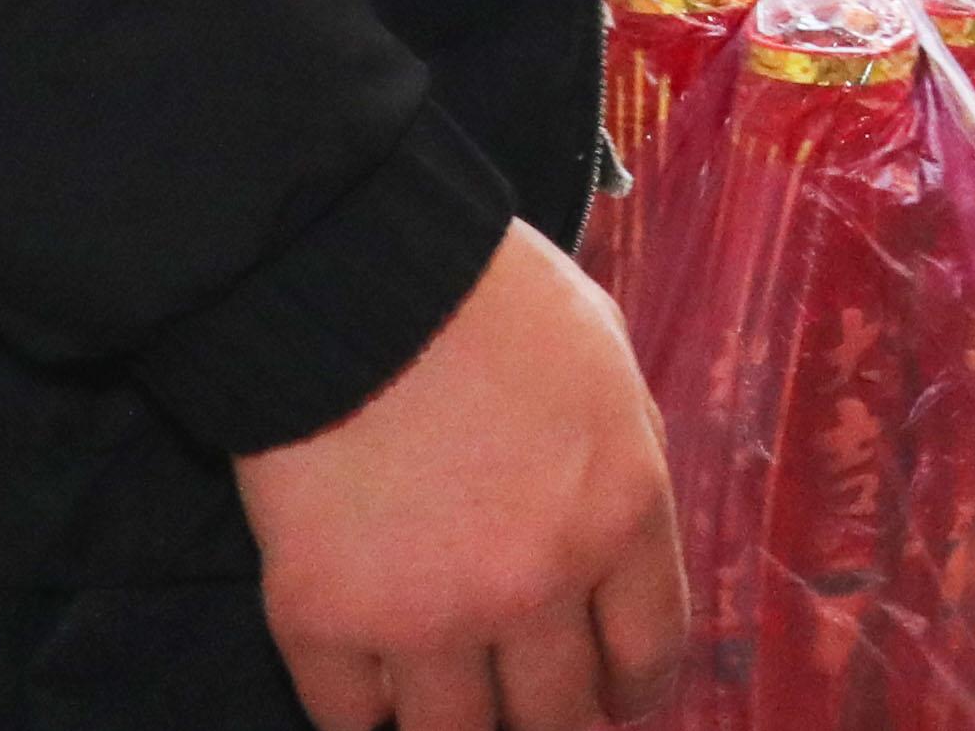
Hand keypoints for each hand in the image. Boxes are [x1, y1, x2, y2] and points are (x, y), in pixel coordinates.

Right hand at [236, 219, 683, 730]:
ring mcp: (427, 616)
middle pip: (556, 716)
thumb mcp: (611, 369)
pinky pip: (349, 718)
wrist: (358, 287)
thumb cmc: (494, 306)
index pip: (650, 653)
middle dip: (551, 718)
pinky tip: (371, 683)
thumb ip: (624, 464)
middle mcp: (537, 585)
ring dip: (460, 727)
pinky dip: (362, 710)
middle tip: (534, 706)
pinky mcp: (324, 624)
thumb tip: (619, 546)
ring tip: (453, 705)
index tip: (616, 697)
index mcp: (621, 514)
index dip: (633, 689)